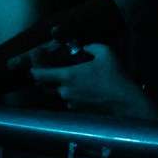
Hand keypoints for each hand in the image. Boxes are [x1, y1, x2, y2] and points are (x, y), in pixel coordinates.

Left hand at [25, 41, 142, 115]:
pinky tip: (83, 87)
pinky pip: (68, 99)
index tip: (34, 61)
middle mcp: (65, 91)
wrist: (123, 102)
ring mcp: (70, 103)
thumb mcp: (106, 52)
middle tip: (51, 67)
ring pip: (58, 92)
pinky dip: (70, 92)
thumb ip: (91, 47)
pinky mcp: (77, 110)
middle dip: (45, 76)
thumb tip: (85, 47)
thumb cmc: (114, 75)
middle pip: (45, 85)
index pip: (40, 74)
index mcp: (68, 76)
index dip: (34, 67)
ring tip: (71, 76)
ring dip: (60, 84)